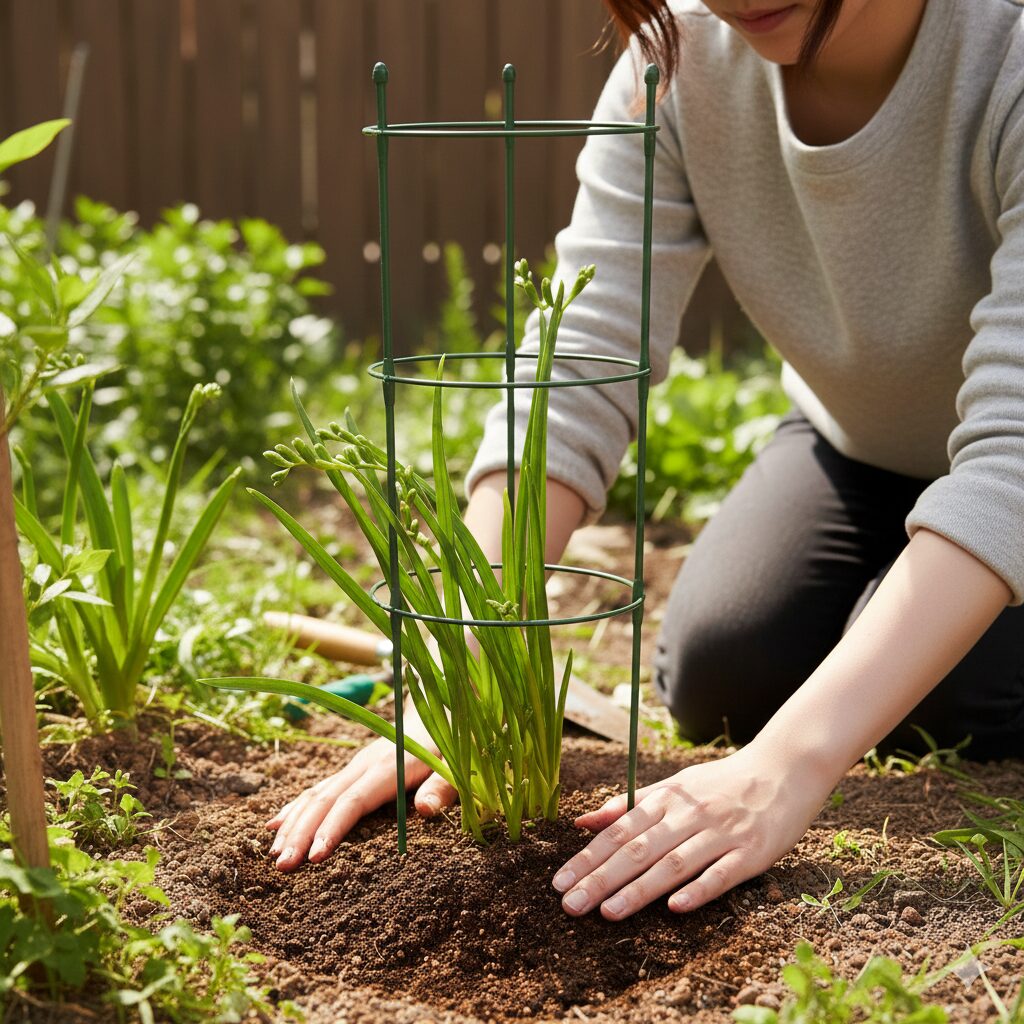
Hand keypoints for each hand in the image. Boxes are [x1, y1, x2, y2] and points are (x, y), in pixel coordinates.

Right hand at [265, 730, 456, 871]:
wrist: (441, 709)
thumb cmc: (453, 745)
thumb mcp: (457, 766)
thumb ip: (443, 788)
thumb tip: (425, 811)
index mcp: (388, 768)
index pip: (353, 802)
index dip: (332, 828)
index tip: (314, 858)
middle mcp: (364, 765)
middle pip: (325, 799)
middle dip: (301, 832)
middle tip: (282, 866)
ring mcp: (355, 766)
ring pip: (316, 793)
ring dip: (293, 823)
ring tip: (274, 854)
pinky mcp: (353, 769)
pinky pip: (319, 788)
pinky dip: (296, 806)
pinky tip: (276, 824)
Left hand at [551, 742, 833, 919]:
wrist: (784, 767)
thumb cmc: (722, 783)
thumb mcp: (675, 786)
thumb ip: (630, 804)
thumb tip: (583, 821)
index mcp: (667, 799)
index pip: (618, 830)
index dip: (588, 856)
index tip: (559, 882)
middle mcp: (689, 815)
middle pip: (638, 849)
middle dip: (601, 878)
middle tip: (570, 905)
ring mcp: (721, 833)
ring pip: (673, 864)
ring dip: (639, 890)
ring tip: (608, 912)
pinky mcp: (752, 853)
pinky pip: (722, 873)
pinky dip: (699, 890)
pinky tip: (676, 908)